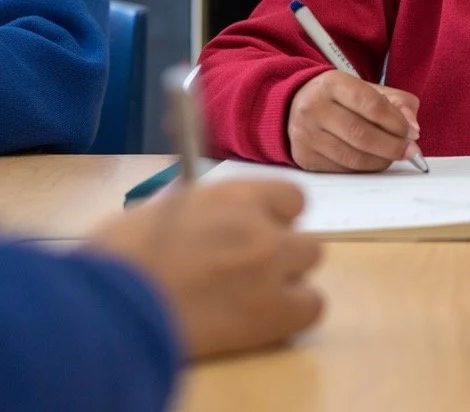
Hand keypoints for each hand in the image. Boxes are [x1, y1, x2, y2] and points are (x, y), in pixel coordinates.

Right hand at [88, 180, 322, 359]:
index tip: (254, 234)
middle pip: (303, 238)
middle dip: (281, 254)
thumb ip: (203, 214)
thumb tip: (207, 224)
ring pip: (309, 268)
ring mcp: (273, 267)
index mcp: (236, 195)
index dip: (276, 219)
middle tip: (246, 273)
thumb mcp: (164, 211)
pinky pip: (311, 308)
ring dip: (287, 282)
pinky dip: (292, 315)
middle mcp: (263, 226)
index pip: (292, 199)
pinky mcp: (273, 312)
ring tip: (250, 300)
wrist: (111, 306)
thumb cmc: (120, 257)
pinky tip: (259, 323)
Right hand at [288, 70, 421, 171]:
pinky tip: (374, 161)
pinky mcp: (304, 157)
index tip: (412, 133)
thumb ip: (396, 102)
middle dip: (392, 146)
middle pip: (361, 135)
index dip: (396, 122)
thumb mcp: (367, 89)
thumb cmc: (339, 97)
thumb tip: (412, 126)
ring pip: (352, 157)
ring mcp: (306, 135)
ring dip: (381, 161)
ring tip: (394, 156)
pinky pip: (342, 170)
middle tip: (410, 150)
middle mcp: (314, 108)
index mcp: (333, 84)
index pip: (371, 105)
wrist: (297, 103)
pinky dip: (364, 169)